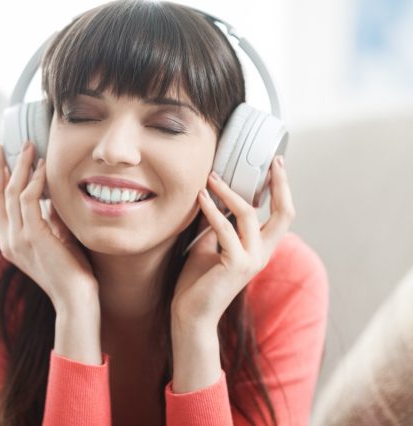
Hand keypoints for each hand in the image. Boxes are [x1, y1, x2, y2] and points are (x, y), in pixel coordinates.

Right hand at [0, 142, 98, 312]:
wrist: (76, 299)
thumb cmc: (72, 271)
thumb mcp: (57, 238)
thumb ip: (50, 218)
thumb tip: (52, 196)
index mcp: (10, 242)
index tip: (4, 158)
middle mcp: (8, 240)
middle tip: (1, 145)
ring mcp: (18, 239)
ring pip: (10, 192)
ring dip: (20, 166)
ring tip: (29, 146)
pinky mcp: (33, 237)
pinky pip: (28, 200)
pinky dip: (35, 180)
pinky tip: (44, 167)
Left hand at [171, 156, 295, 327]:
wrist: (191, 314)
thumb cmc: (198, 282)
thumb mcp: (211, 246)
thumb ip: (218, 226)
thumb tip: (214, 198)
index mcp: (261, 249)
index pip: (282, 215)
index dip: (282, 189)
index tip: (275, 164)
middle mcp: (263, 253)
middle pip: (285, 213)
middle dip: (280, 184)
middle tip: (270, 162)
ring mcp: (252, 260)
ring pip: (249, 215)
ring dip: (228, 192)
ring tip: (211, 178)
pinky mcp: (235, 265)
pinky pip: (225, 229)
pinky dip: (212, 211)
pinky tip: (201, 198)